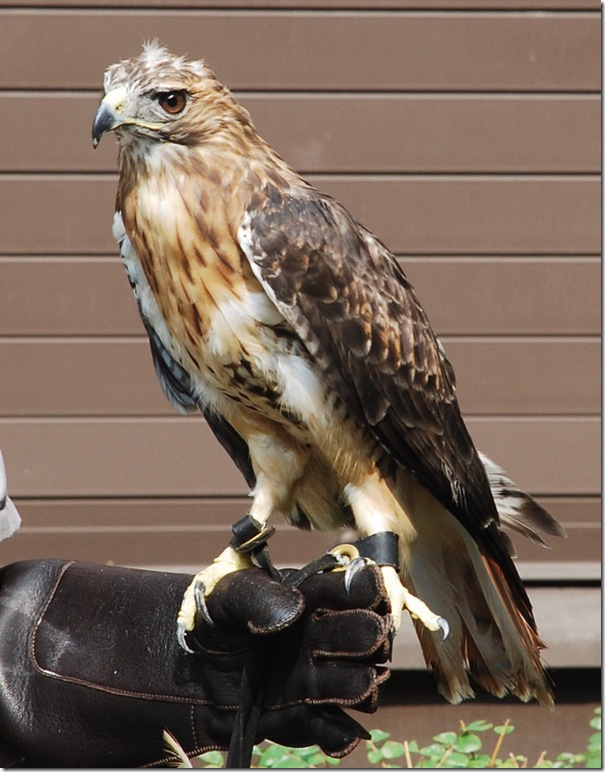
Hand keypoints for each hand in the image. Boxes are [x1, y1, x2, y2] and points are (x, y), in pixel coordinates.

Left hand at [187, 563, 391, 756]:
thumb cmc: (214, 619)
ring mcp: (319, 679)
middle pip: (368, 636)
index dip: (367, 589)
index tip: (368, 594)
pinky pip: (335, 730)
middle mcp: (325, 636)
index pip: (356, 588)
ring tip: (347, 682)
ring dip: (358, 683)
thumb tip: (295, 610)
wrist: (190, 670)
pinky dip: (340, 733)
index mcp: (313, 597)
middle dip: (369, 635)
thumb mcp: (227, 594)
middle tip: (366, 637)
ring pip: (361, 683)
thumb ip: (259, 595)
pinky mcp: (305, 717)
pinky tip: (334, 728)